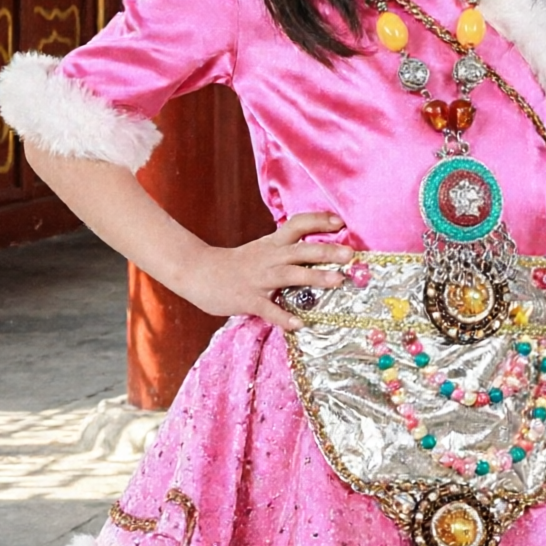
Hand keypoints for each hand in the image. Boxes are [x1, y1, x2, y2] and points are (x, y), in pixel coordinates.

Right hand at [179, 213, 350, 329]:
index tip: (340, 223)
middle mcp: (268, 258)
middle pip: (300, 250)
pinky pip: (267, 309)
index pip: (297, 225)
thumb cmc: (236, 264)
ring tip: (337, 280)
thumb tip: (321, 253)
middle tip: (350, 254)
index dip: (318, 221)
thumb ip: (287, 251)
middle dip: (326, 251)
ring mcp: (258, 279)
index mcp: (272, 244)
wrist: (196, 272)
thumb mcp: (263, 250)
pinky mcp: (246, 299)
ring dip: (314, 277)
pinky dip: (283, 316)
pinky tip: (299, 323)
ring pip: (289, 275)